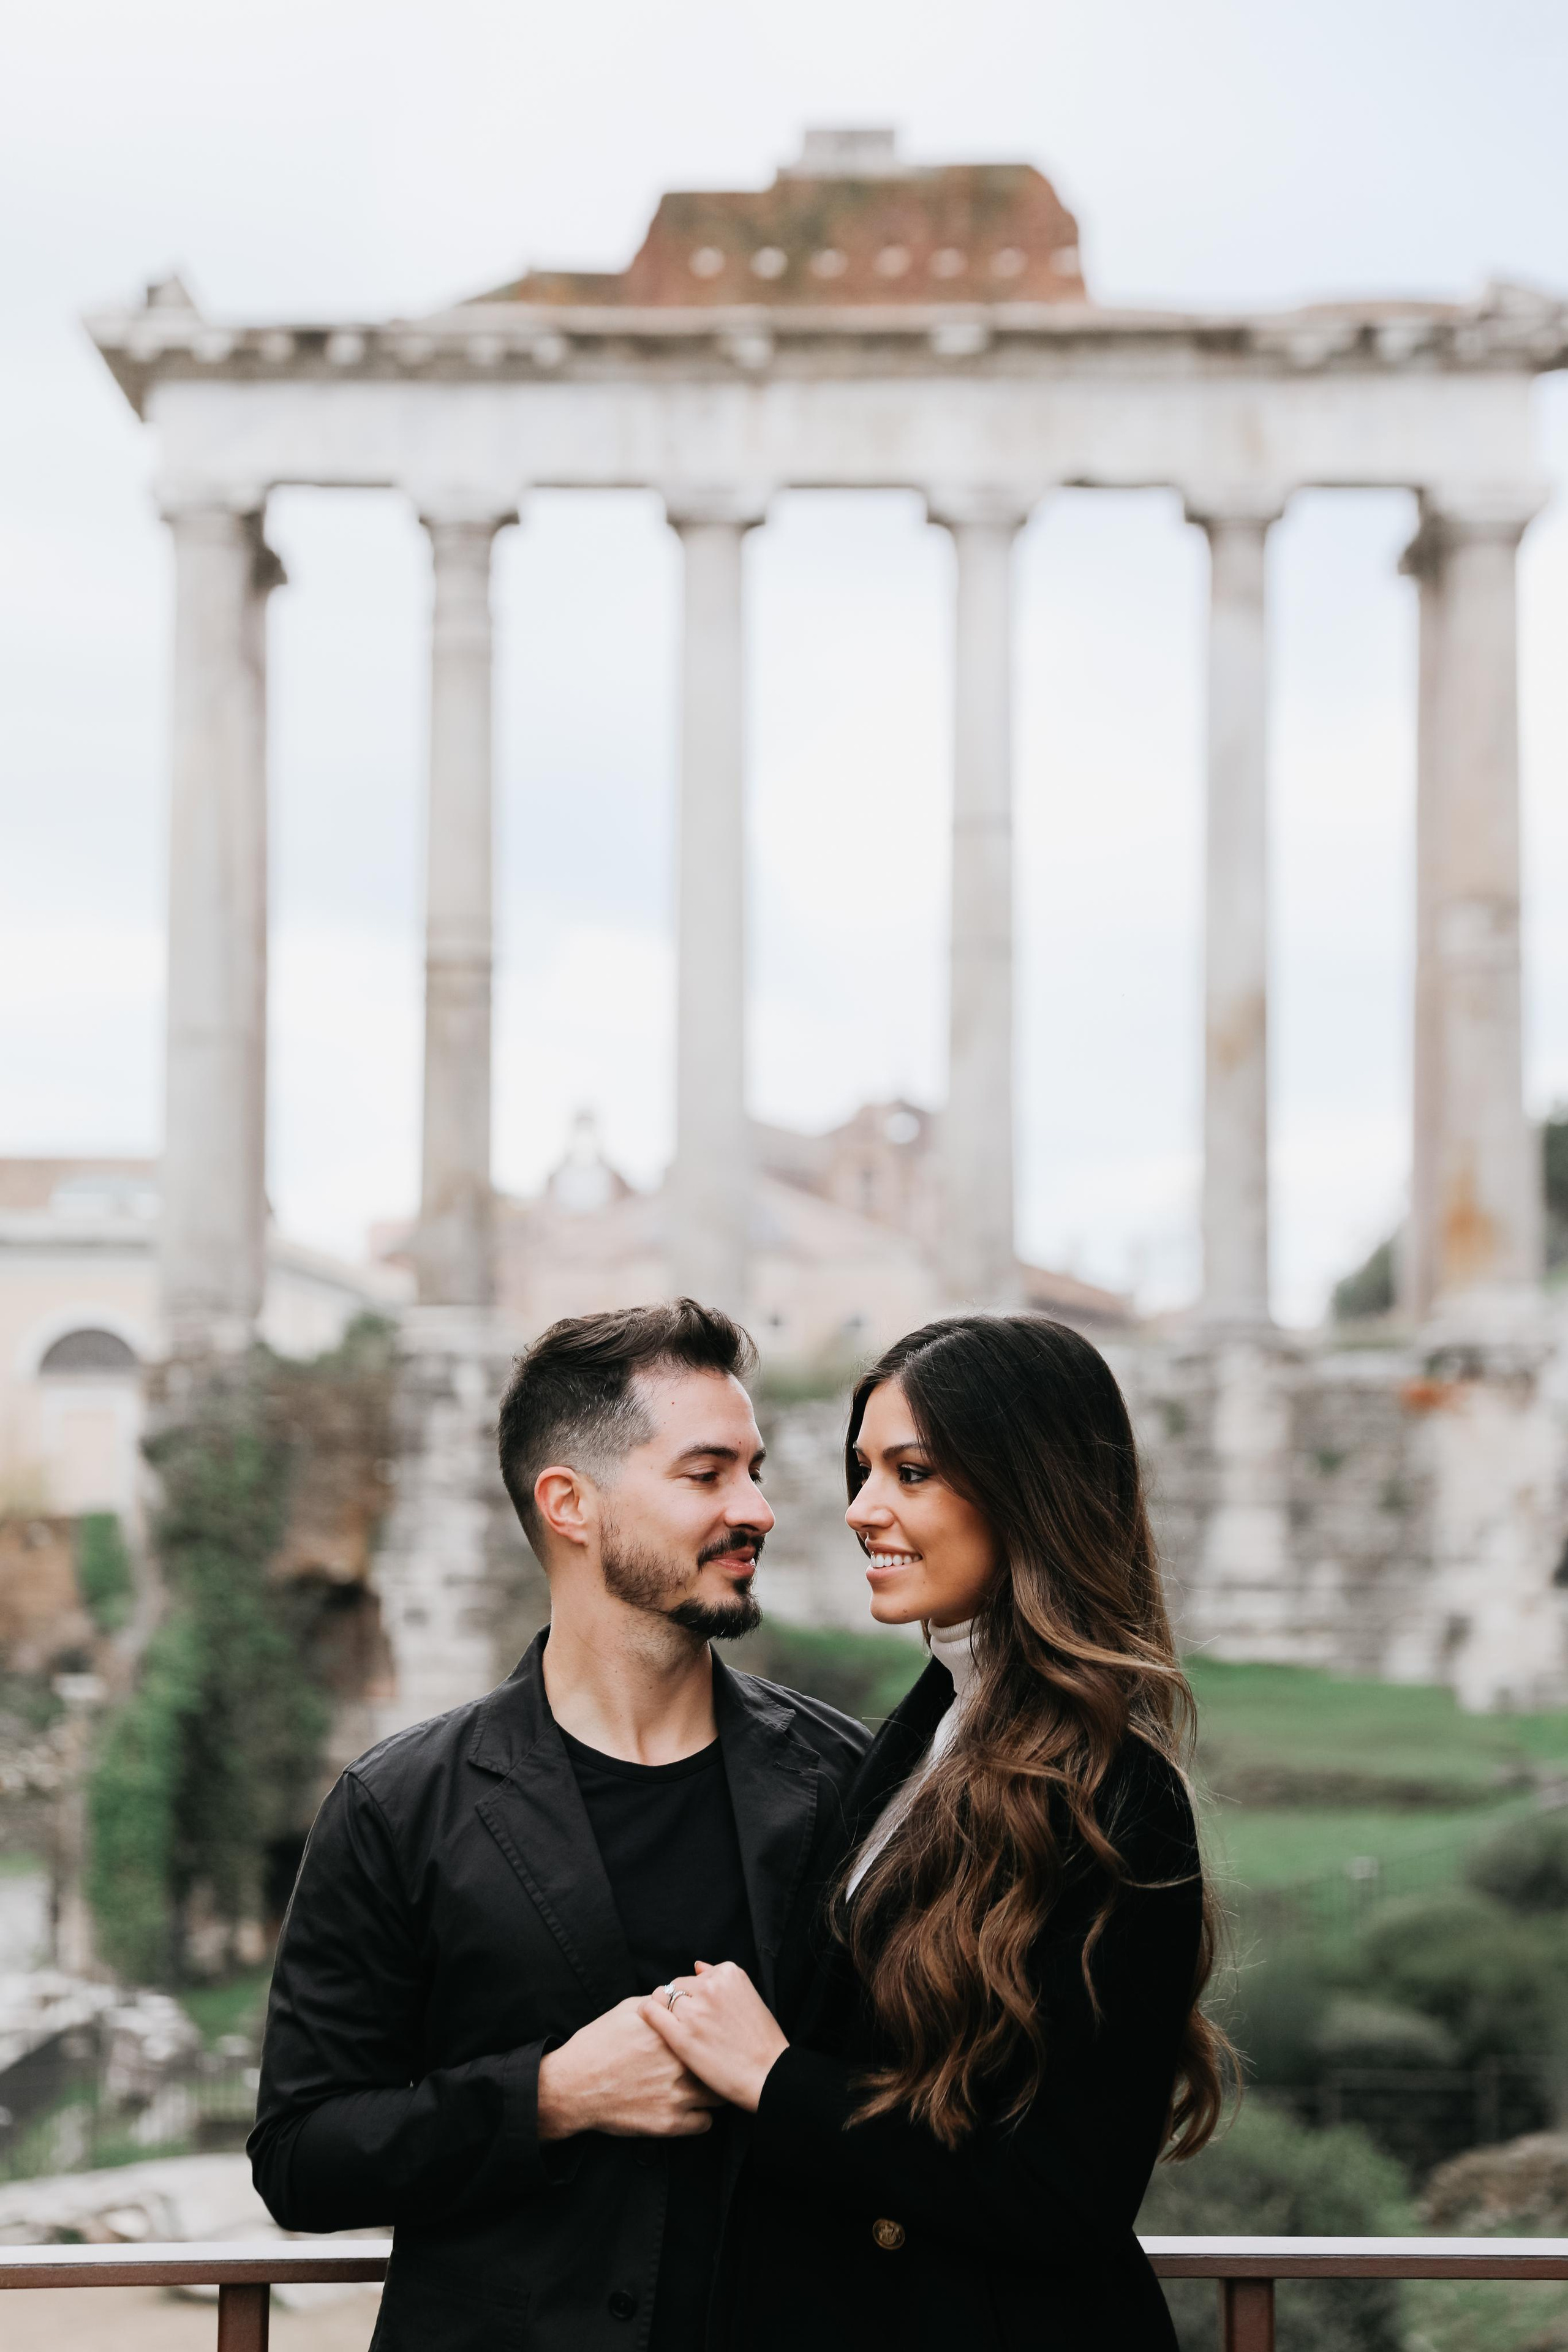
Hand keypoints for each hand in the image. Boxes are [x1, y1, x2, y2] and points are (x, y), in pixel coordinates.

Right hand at [537, 1995, 722, 2140]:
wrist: (573, 2086)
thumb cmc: (598, 2044)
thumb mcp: (628, 2010)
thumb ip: (660, 2005)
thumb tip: (679, 1999)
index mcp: (672, 2031)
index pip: (711, 2028)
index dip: (711, 2034)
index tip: (709, 2038)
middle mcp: (680, 2061)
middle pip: (719, 2062)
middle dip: (715, 2062)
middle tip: (710, 2064)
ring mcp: (678, 2094)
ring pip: (718, 2094)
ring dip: (712, 2090)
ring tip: (703, 2088)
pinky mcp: (670, 2123)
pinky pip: (706, 2123)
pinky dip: (700, 2117)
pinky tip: (689, 2110)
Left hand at [639, 1961, 788, 2112]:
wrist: (768, 2075)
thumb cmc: (761, 2041)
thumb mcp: (749, 1998)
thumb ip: (720, 1980)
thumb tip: (697, 1965)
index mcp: (728, 1974)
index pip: (696, 1976)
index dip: (696, 1995)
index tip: (701, 2012)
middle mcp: (710, 1987)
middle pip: (678, 1985)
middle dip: (681, 2001)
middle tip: (690, 2024)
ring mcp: (694, 2010)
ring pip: (663, 1996)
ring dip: (666, 2010)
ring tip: (678, 2029)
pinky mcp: (680, 2035)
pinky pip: (651, 2011)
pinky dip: (647, 2012)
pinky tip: (648, 2020)